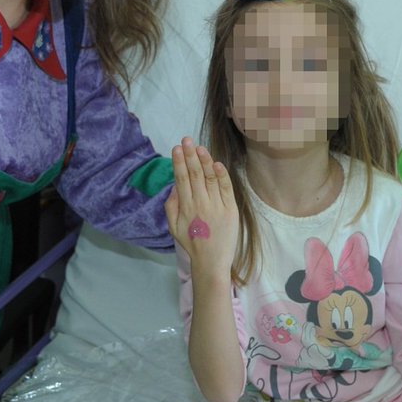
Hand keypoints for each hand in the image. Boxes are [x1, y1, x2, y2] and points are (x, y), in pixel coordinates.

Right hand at [164, 137, 238, 285]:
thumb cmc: (192, 243)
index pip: (181, 179)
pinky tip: (216, 163)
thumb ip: (170, 205)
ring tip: (200, 147)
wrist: (211, 261)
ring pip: (209, 178)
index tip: (176, 148)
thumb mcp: (173, 226)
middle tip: (186, 140)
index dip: (179, 162)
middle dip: (190, 155)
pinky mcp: (230, 210)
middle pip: (194, 174)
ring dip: (204, 161)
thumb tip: (174, 185)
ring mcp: (216, 206)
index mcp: (185, 207)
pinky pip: (226, 188)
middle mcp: (200, 204)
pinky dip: (221, 175)